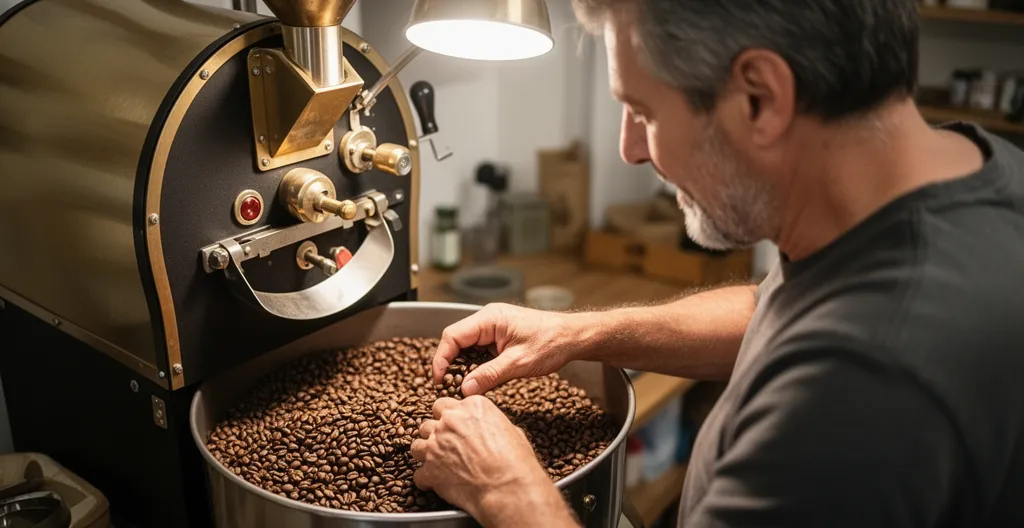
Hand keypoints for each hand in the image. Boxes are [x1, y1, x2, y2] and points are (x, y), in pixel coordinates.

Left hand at [410, 397, 576, 526]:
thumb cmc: (515, 462)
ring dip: (425, 453)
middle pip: (429, 421)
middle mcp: (450, 421)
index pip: (445, 404)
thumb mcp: (512, 432)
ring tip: (437, 464)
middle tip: (445, 445)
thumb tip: (490, 429)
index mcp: (471, 407)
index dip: (449, 418)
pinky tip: (436, 483)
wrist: (508, 488)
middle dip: (435, 432)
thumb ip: (492, 424)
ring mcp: (436, 444)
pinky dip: (426, 479)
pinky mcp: (429, 469)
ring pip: (417, 444)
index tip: (454, 428)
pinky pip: (418, 473)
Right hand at [432, 303, 587, 395]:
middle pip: (456, 340)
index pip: (453, 336)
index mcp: (489, 318)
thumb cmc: (551, 343)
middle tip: (449, 387)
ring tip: (463, 386)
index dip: (441, 358)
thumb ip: (489, 375)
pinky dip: (476, 365)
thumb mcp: (519, 364)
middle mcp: (488, 319)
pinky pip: (479, 350)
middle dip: (450, 364)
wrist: (573, 337)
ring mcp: (494, 327)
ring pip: (467, 347)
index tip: (440, 380)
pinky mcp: (500, 337)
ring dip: (463, 366)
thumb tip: (465, 389)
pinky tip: (478, 380)